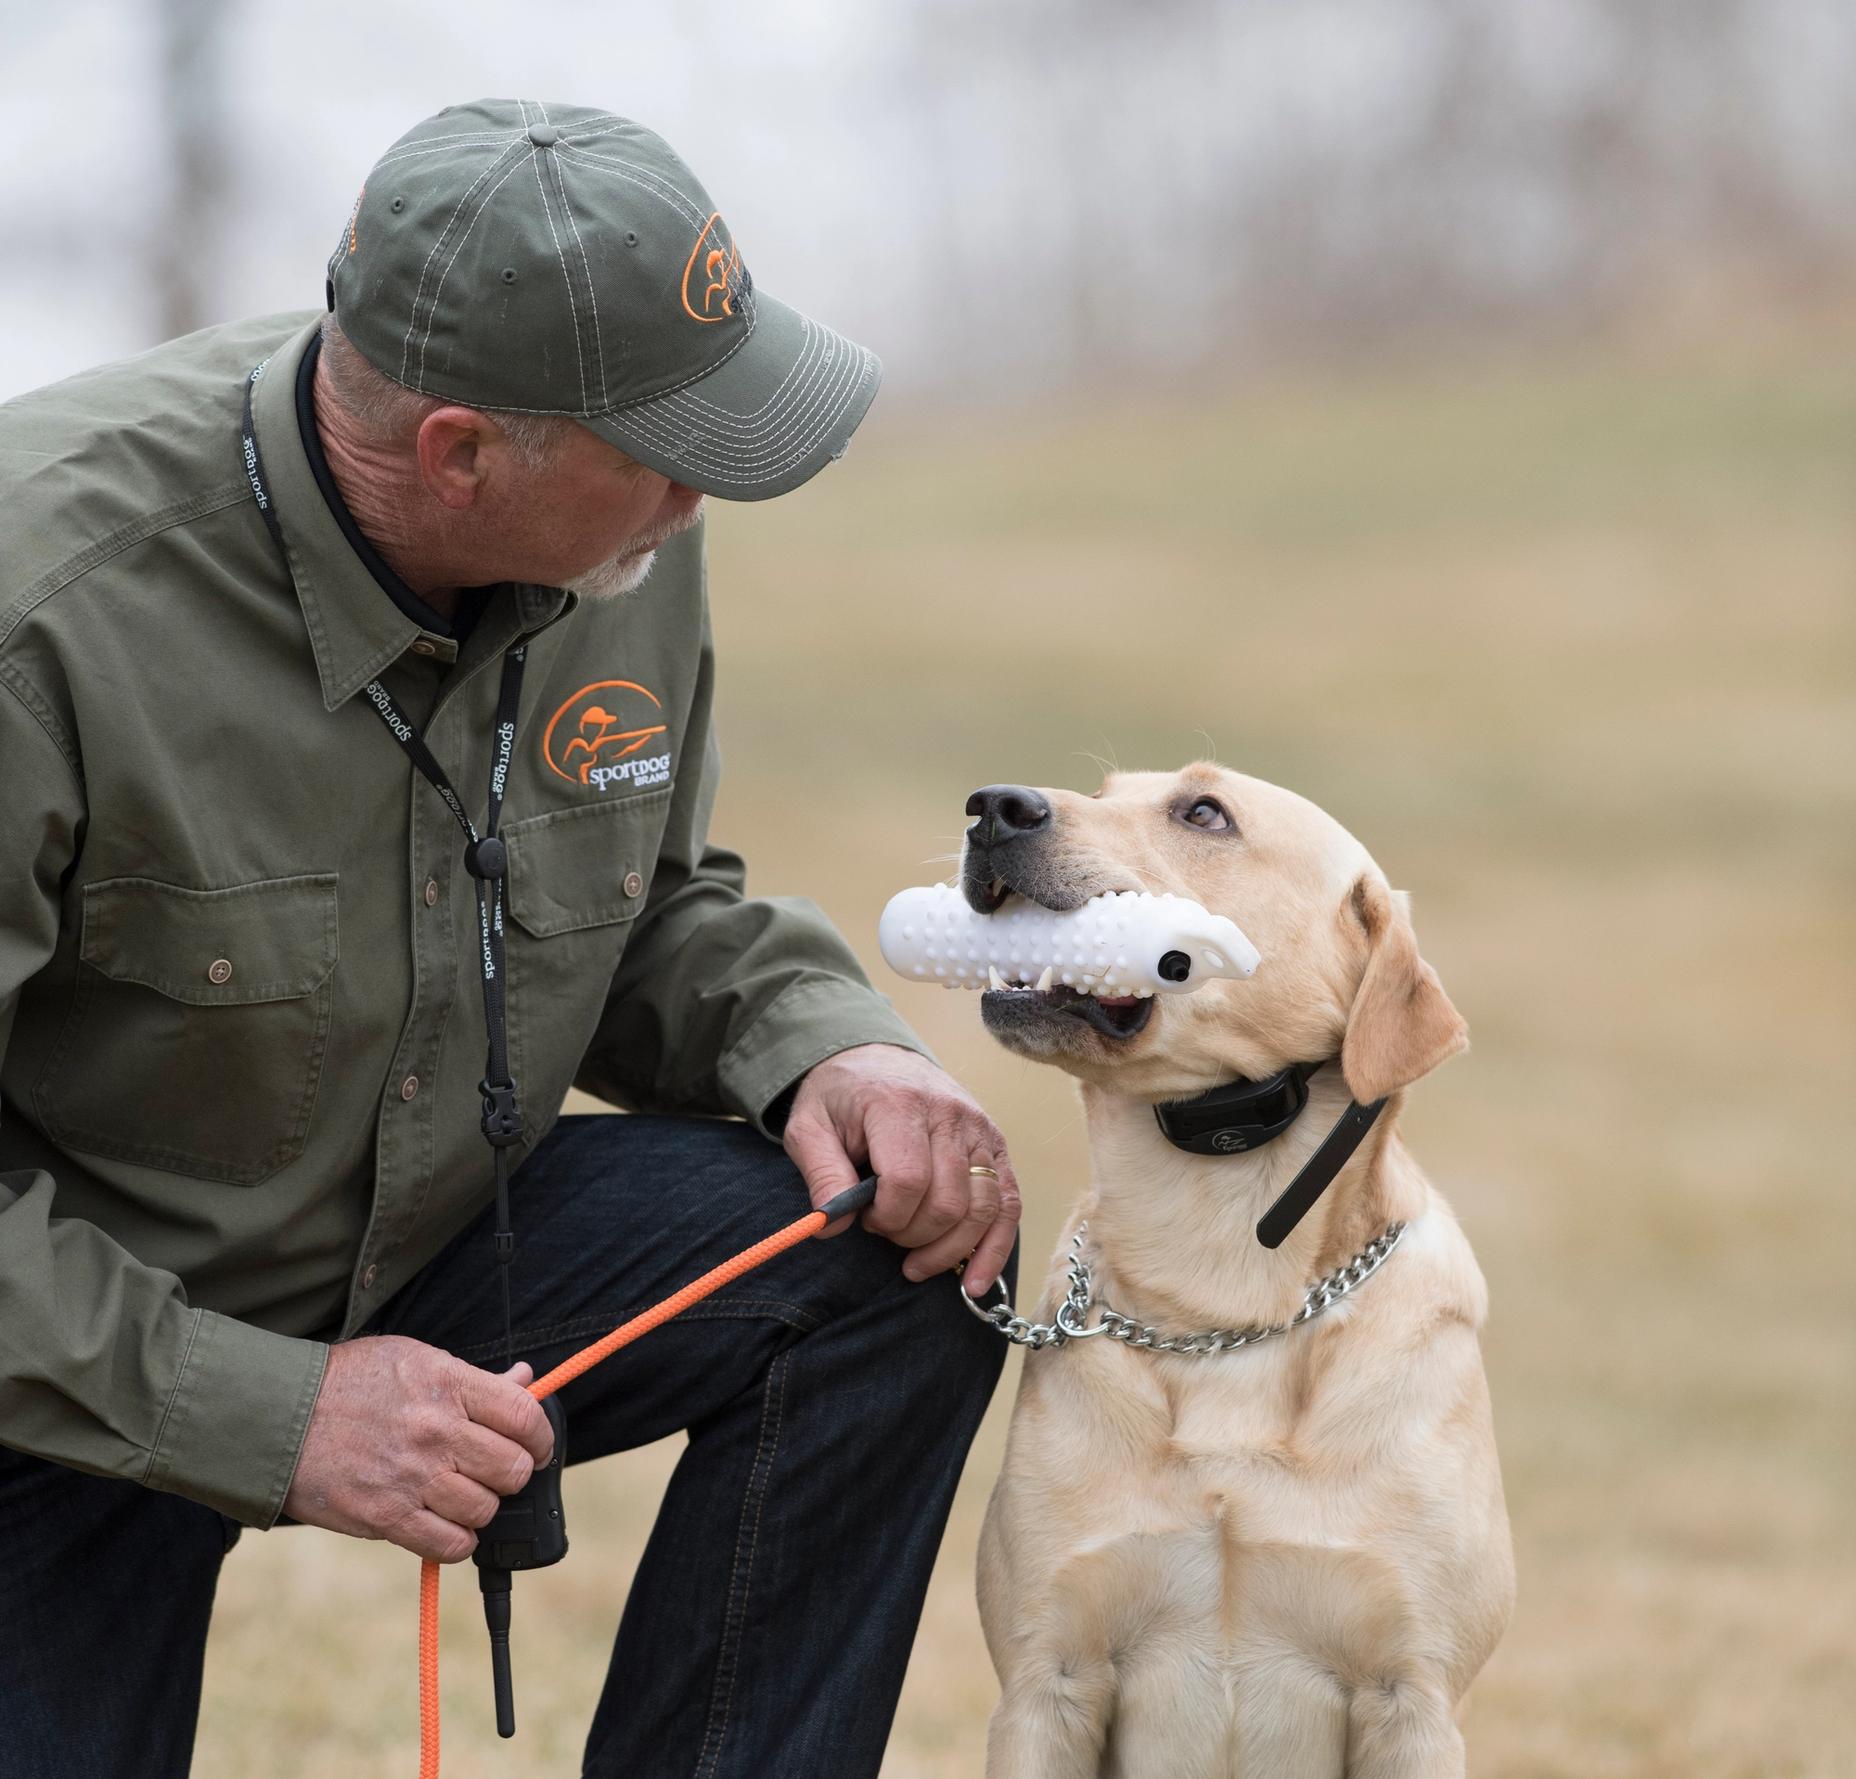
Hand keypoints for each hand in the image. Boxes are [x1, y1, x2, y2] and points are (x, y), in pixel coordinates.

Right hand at [282, 1335, 555, 1562]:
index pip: (525, 1417)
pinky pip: (449, 1545)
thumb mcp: (414, 1359)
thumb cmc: (349, 1382)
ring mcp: (412, 1477)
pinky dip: (457, 1539)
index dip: (542, 1437)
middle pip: (513, 1469)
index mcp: (447, 1384)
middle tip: (495, 1470)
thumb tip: (526, 1379)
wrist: (277, 1416)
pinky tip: (446, 1523)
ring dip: (481, 1506)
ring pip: (485, 1509)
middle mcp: (436, 1431)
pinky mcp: (385, 1517)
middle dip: (513, 1472)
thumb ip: (474, 1378)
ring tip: (462, 1493)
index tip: (538, 1446)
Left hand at [781, 1043, 1020, 1295]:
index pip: (907, 1180)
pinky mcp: (996, 1145)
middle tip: (886, 1233)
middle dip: (913, 1236)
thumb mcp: (808, 1127)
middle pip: (948, 1201)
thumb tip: (830, 1227)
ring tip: (917, 1263)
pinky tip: (974, 1282)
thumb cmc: (841, 1098)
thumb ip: (820, 1175)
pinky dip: (994, 1248)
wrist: (877, 1059)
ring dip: (949, 1250)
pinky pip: (1008, 1203)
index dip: (885, 1216)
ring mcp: (979, 1129)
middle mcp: (948, 1114)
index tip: (864, 1219)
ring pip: (982, 1209)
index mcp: (899, 1105)